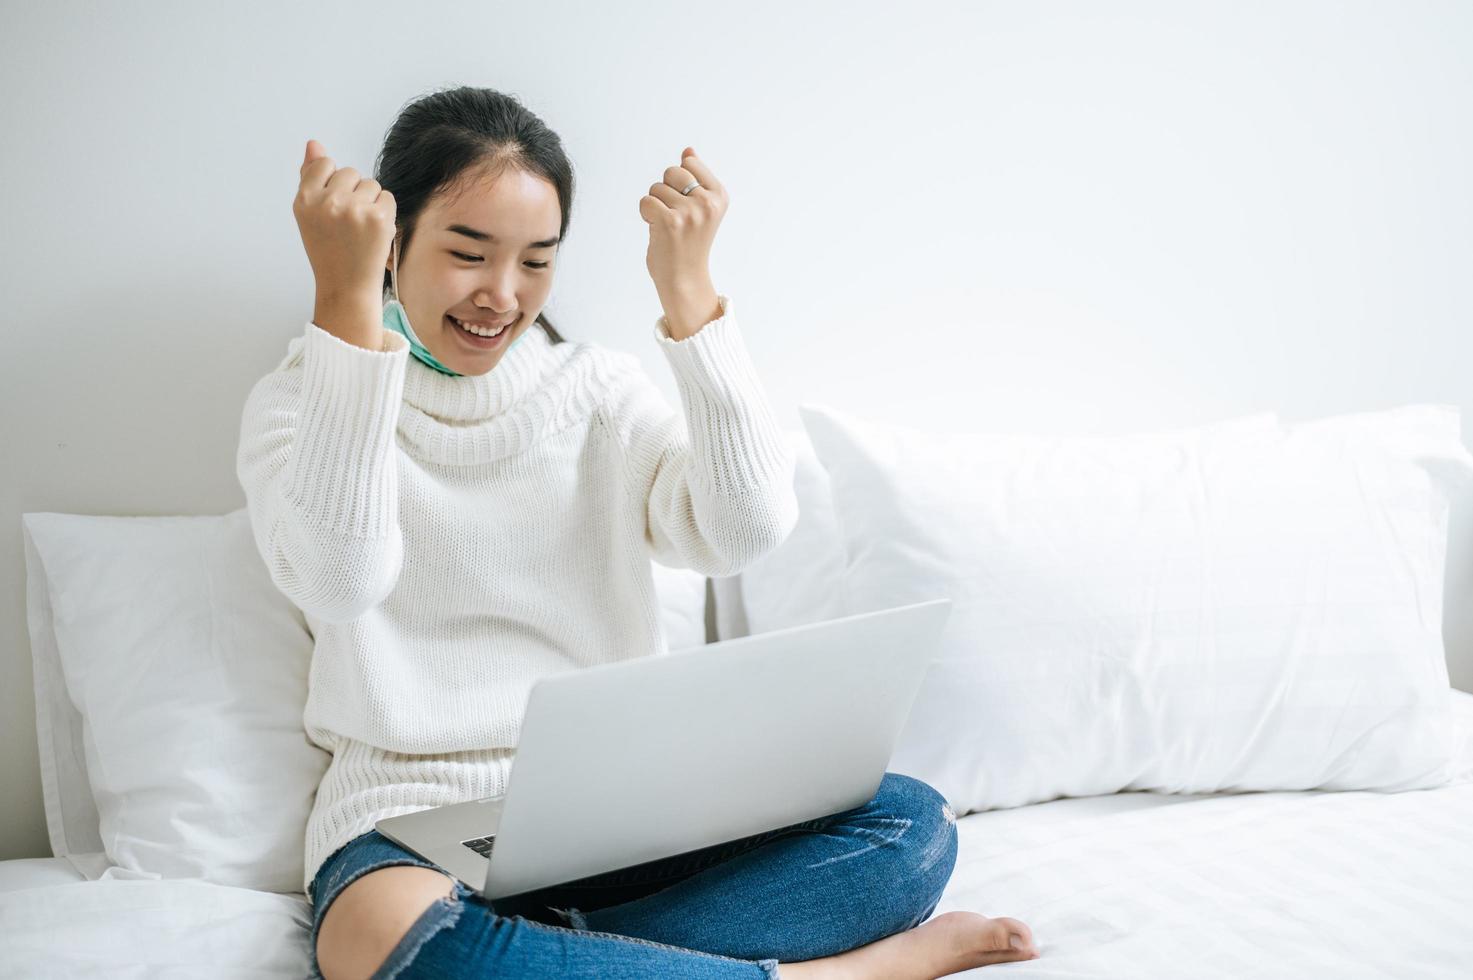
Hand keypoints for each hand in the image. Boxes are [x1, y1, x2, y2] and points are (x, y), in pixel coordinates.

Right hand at [293, 139, 396, 304]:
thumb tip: (313, 143)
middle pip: (350, 172)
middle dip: (352, 192)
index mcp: (305, 199)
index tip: (333, 207)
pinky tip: (374, 230)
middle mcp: (328, 202)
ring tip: (360, 227)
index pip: (324, 164)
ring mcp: (354, 209)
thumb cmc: (328, 249)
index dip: (333, 184)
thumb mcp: (309, 213)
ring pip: (370, 184)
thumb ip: (310, 176)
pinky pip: (387, 197)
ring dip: (370, 201)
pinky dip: (385, 211)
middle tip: (346, 223)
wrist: (346, 286)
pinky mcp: (379, 218)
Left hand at [638, 147, 727, 298]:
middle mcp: (708, 202)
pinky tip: (657, 230)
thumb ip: (695, 177)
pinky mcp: (670, 222)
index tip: (687, 204)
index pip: (689, 162)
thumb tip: (688, 151)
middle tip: (675, 216)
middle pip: (671, 171)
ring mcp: (690, 212)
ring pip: (656, 188)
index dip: (679, 181)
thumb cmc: (689, 242)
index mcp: (719, 195)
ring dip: (655, 205)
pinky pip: (646, 201)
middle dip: (665, 190)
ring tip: (668, 226)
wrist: (684, 278)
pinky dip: (646, 215)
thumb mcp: (699, 207)